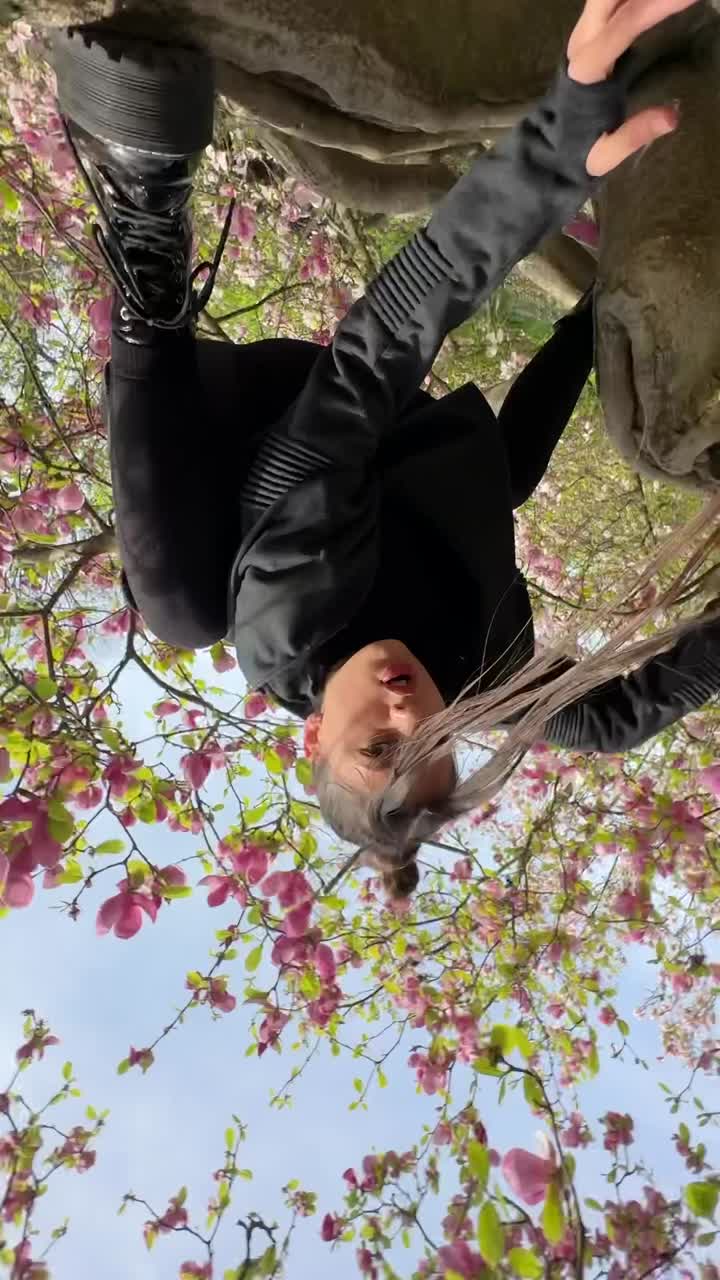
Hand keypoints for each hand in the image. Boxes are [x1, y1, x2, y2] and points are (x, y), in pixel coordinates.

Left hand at [567, 0, 700, 176]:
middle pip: (608, 0)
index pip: (621, 29)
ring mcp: (583, 36)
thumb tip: (672, 117)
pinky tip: (657, 3)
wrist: (551, 144)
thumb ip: (634, 135)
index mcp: (584, 74)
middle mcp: (580, 46)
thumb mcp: (603, 155)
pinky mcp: (590, 33)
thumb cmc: (580, 150)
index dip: (654, 8)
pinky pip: (613, 4)